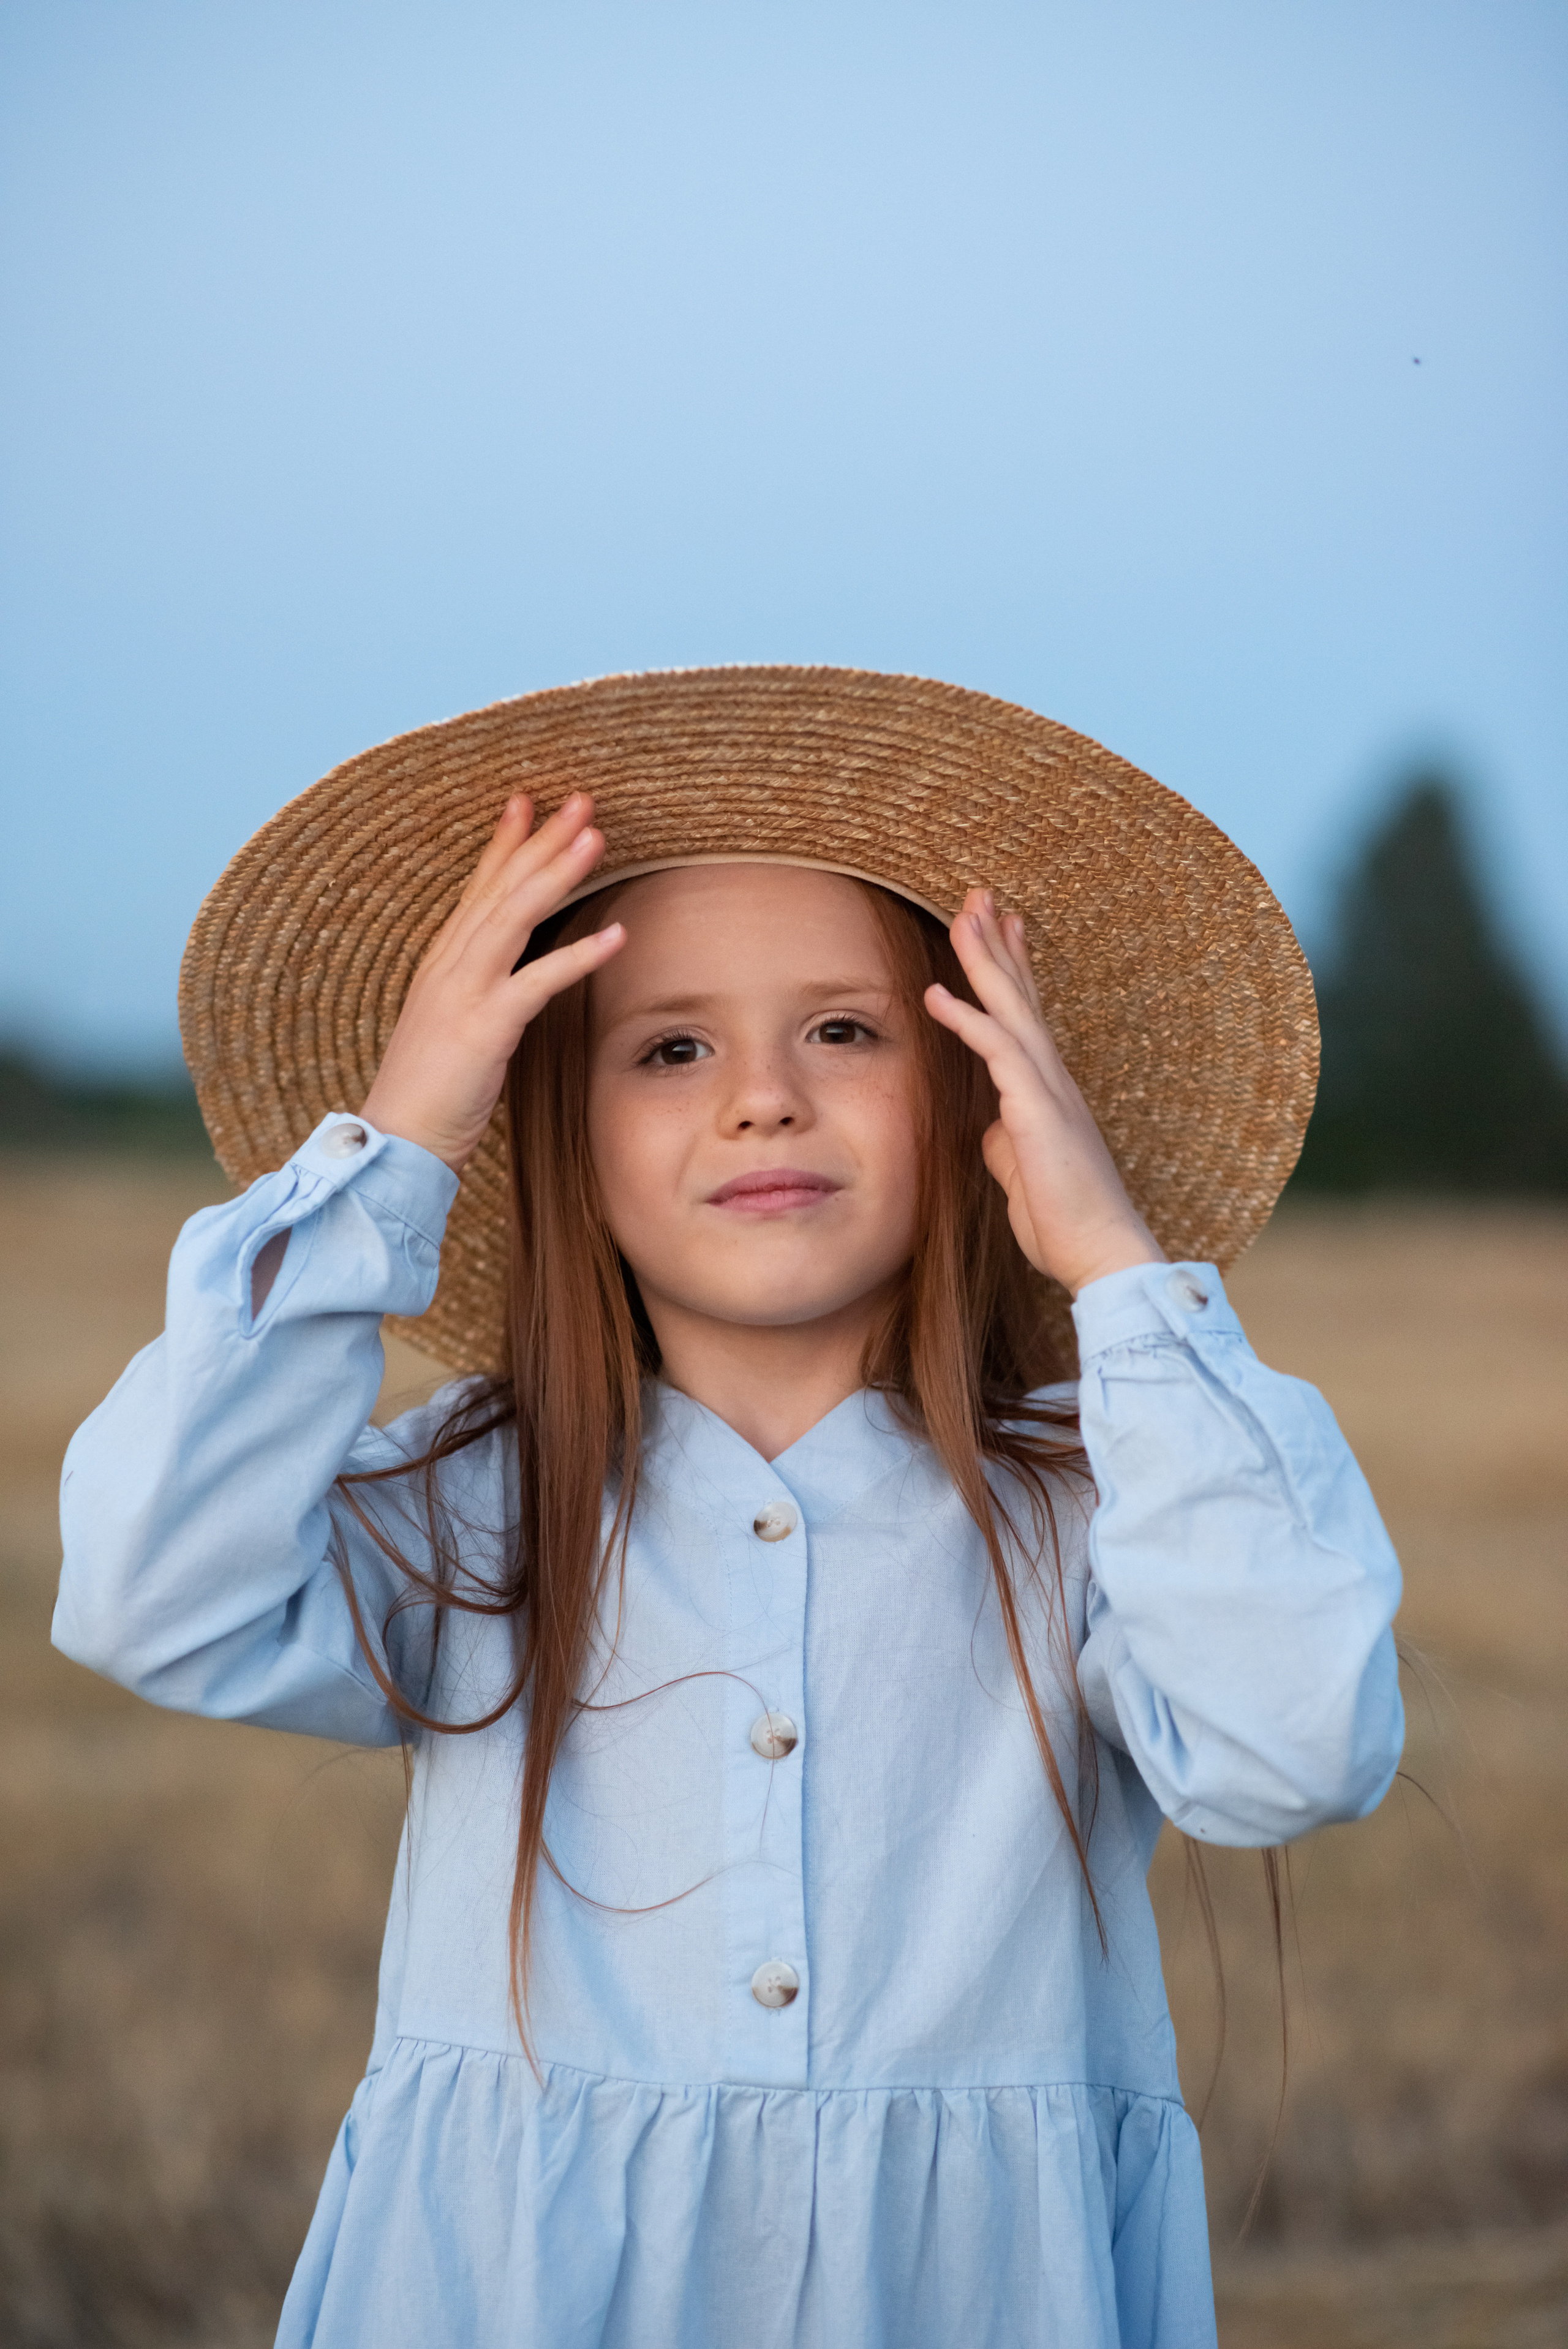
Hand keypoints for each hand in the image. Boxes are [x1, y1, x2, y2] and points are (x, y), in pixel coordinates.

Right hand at [360, 793, 623, 1172]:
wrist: (394, 1145)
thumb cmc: (427, 1098)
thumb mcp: (454, 1033)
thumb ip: (479, 999)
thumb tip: (509, 986)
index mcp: (442, 966)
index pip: (478, 891)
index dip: (504, 845)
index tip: (526, 802)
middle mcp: (448, 967)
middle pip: (501, 889)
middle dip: (541, 840)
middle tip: (581, 799)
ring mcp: (462, 994)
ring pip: (514, 918)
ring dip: (557, 873)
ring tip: (597, 837)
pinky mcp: (482, 1029)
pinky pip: (536, 982)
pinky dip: (578, 956)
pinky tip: (618, 935)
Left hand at [924, 889, 1164, 1296]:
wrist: (1099, 1254)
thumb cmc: (1064, 1221)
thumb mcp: (1020, 1170)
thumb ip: (1005, 1139)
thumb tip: (988, 1127)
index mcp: (1048, 1092)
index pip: (1027, 1017)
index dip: (1014, 970)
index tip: (1001, 927)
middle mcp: (1053, 1080)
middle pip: (1021, 996)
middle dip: (1000, 942)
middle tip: (981, 895)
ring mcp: (1048, 1091)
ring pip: (1013, 1008)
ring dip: (986, 958)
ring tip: (966, 912)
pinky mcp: (1038, 1112)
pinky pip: (999, 1052)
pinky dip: (967, 1019)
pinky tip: (938, 993)